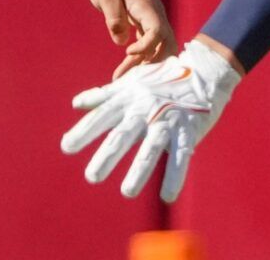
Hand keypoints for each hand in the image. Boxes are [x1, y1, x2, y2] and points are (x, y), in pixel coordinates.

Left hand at [61, 38, 240, 201]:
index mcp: (127, 97)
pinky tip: (166, 196)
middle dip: (107, 156)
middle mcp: (144, 109)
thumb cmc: (161, 78)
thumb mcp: (129, 81)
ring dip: (138, 172)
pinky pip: (180, 157)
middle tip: (92, 177)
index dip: (83, 131)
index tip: (66, 147)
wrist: (203, 72)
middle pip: (122, 135)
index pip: (101, 116)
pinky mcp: (188, 131)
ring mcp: (166, 120)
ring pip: (150, 149)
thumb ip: (103, 95)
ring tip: (126, 192)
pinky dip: (174, 176)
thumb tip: (76, 104)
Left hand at [89, 0, 173, 74]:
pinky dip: (139, 59)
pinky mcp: (146, 25)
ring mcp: (152, 21)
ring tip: (123, 80)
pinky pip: (148, 46)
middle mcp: (155, 16)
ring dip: (143, 65)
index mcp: (147, 6)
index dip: (147, 46)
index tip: (128, 52)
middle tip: (132, 79)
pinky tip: (126, 71)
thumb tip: (121, 42)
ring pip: (157, 49)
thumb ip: (113, 16)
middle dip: (152, 64)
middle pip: (165, 46)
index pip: (157, 31)